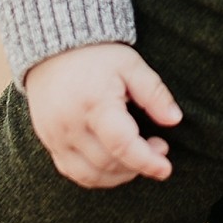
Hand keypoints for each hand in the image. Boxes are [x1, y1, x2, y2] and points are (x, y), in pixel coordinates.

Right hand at [21, 41, 183, 187]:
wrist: (52, 46)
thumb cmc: (95, 54)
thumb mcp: (130, 65)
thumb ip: (154, 92)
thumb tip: (174, 120)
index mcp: (94, 103)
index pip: (122, 145)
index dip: (147, 161)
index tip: (166, 168)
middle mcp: (70, 123)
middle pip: (109, 163)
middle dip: (138, 164)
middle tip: (157, 147)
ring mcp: (55, 134)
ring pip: (90, 174)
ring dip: (118, 175)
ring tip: (136, 158)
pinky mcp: (48, 140)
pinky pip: (72, 171)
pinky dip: (95, 176)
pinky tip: (112, 164)